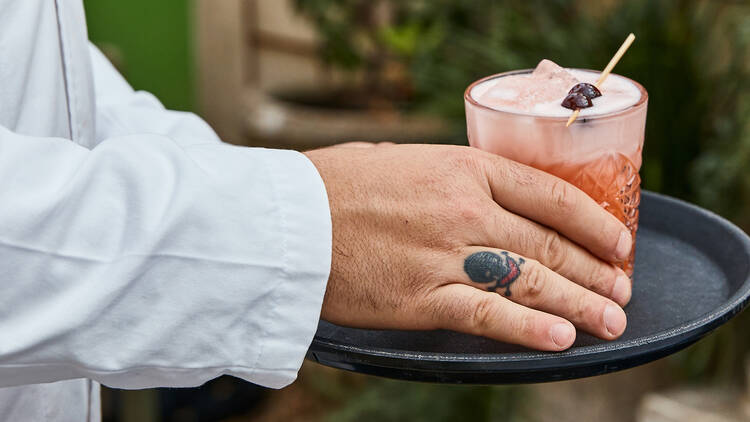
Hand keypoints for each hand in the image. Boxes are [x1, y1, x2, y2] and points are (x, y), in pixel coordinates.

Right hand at [304, 144, 632, 350]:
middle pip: (548, 243)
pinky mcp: (420, 298)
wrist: (285, 219)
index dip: (593, 222)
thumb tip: (482, 193)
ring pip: (530, 281)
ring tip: (610, 321)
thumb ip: (449, 177)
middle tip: (622, 290)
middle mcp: (464, 210)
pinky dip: (528, 328)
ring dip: (579, 302)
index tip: (618, 243)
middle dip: (594, 271)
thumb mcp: (403, 160)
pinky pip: (486, 314)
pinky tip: (561, 339)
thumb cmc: (336, 184)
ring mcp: (445, 256)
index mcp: (462, 168)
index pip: (549, 195)